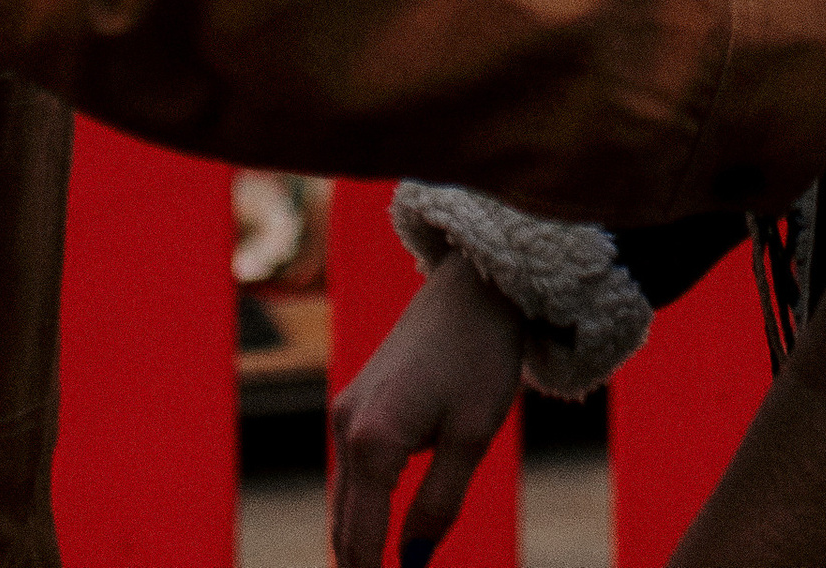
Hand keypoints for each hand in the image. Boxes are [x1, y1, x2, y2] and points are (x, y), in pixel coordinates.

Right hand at [328, 256, 525, 567]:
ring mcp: (346, 412)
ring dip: (357, 544)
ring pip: (344, 503)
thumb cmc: (482, 355)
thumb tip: (412, 562)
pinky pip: (352, 474)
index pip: (362, 542)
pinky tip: (378, 535)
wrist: (474, 284)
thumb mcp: (473, 435)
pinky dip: (361, 512)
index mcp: (373, 441)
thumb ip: (440, 503)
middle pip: (343, 528)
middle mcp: (346, 428)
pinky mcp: (356, 402)